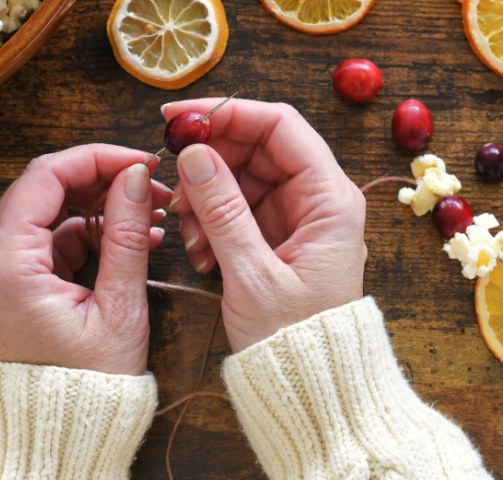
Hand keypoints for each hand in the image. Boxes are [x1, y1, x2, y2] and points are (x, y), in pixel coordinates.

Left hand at [0, 144, 171, 375]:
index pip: (46, 175)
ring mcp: (0, 268)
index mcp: (6, 262)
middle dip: (103, 178)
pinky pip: (52, 235)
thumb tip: (136, 177)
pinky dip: (90, 229)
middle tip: (153, 185)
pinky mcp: (15, 279)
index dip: (98, 158)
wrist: (59, 432)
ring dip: (100, 203)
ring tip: (152, 215)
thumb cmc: (86, 383)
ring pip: (50, 208)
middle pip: (46, 186)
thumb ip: (126, 235)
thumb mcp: (118, 307)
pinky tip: (133, 237)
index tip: (142, 161)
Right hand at [166, 99, 366, 351]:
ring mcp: (298, 217)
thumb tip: (194, 153)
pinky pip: (238, 209)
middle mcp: (319, 199)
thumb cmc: (297, 341)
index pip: (280, 125)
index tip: (178, 117)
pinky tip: (200, 254)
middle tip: (172, 185)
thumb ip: (223, 211)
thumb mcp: (253, 275)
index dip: (228, 112)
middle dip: (210, 162)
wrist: (314, 390)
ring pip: (242, 179)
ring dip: (206, 199)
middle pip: (257, 148)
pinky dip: (212, 224)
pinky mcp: (279, 237)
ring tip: (190, 236)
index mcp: (330, 198)